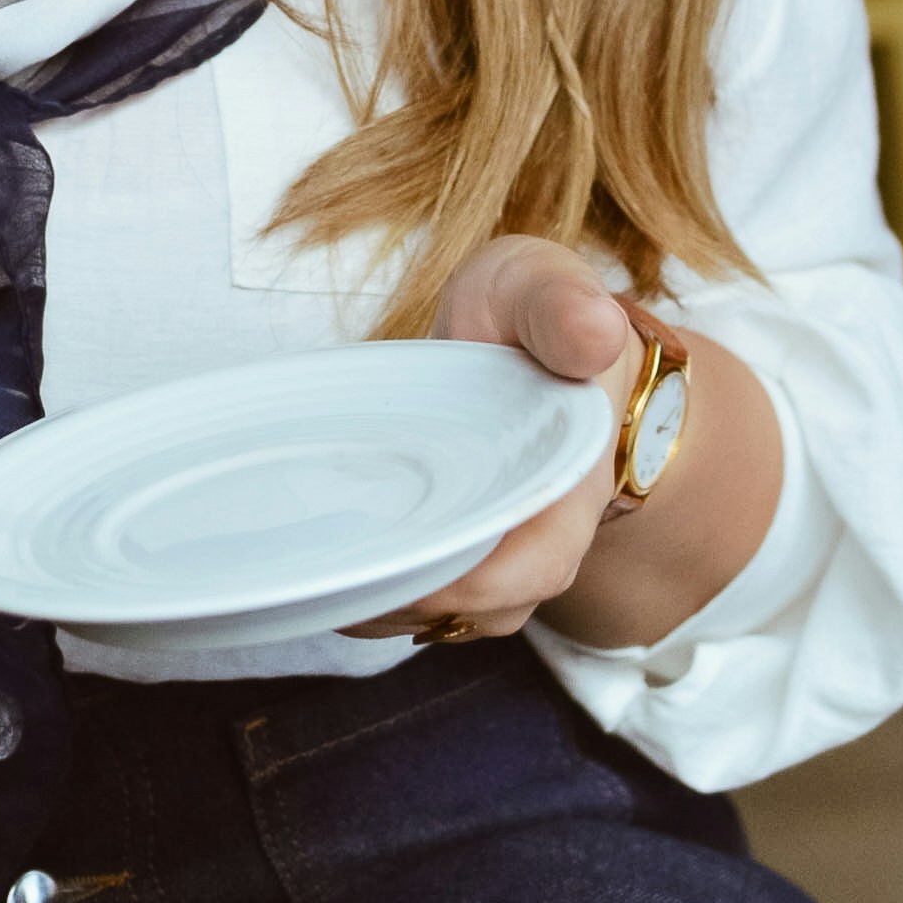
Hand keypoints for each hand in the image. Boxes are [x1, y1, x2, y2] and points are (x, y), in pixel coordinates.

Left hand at [340, 234, 643, 645]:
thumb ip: (562, 305)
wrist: (535, 340)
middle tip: (319, 565)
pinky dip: (366, 592)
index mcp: (571, 484)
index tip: (396, 562)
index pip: (534, 566)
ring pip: (439, 615)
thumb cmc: (533, 314)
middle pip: (475, 607)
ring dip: (375, 604)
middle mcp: (540, 540)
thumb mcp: (545, 287)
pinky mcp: (455, 552)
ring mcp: (497, 556)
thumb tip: (594, 331)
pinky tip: (316, 564)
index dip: (469, 581)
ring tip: (308, 567)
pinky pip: (414, 600)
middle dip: (399, 597)